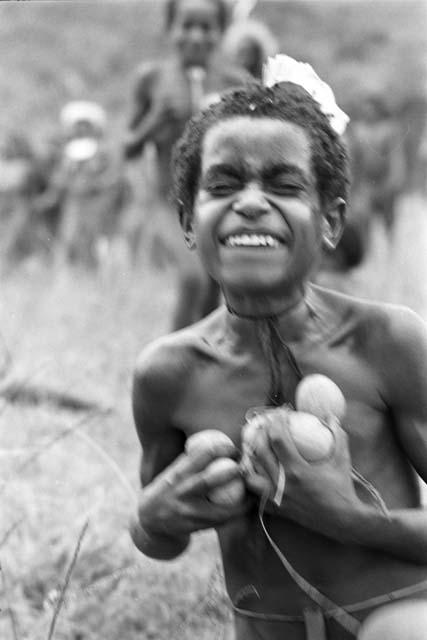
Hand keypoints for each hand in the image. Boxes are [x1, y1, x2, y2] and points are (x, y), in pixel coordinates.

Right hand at [137, 440, 249, 539]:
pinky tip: (246, 506)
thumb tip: (221, 442)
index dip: (222, 449)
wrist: (149, 519)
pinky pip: (220, 520)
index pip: (202, 455)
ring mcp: (187, 512)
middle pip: (210, 479)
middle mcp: (180, 492)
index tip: (233, 450)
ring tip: (253, 490)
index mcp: (177, 473)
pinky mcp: (194, 527)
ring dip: (241, 500)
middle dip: (233, 472)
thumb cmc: (168, 488)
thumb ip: (193, 459)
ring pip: (220, 508)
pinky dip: (235, 513)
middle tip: (247, 467)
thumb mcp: (174, 470)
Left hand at [242, 408, 361, 538]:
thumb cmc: (343, 488)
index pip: (277, 439)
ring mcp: (277, 498)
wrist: (343, 522)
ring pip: (251, 475)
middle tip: (265, 424)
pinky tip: (257, 471)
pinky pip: (256, 494)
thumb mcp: (342, 460)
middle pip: (260, 452)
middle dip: (259, 434)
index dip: (275, 422)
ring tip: (255, 447)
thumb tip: (332, 416)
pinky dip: (254, 481)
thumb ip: (338, 436)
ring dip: (250, 459)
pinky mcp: (277, 509)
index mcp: (297, 470)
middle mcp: (283, 484)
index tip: (280, 413)